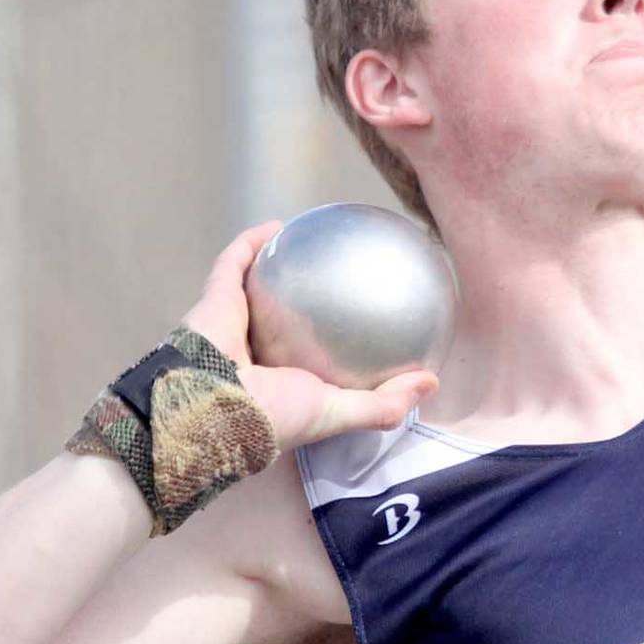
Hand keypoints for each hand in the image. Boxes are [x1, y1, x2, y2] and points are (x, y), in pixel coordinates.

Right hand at [182, 223, 437, 449]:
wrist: (211, 407)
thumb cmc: (272, 417)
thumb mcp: (339, 413)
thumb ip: (383, 403)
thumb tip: (432, 383)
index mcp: (281, 384)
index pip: (311, 360)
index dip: (335, 343)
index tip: (365, 322)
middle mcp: (255, 355)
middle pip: (282, 321)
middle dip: (305, 302)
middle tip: (338, 279)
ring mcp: (231, 326)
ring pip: (254, 289)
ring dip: (277, 266)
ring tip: (309, 245)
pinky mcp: (213, 300)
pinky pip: (233, 264)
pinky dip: (252, 244)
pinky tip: (281, 226)